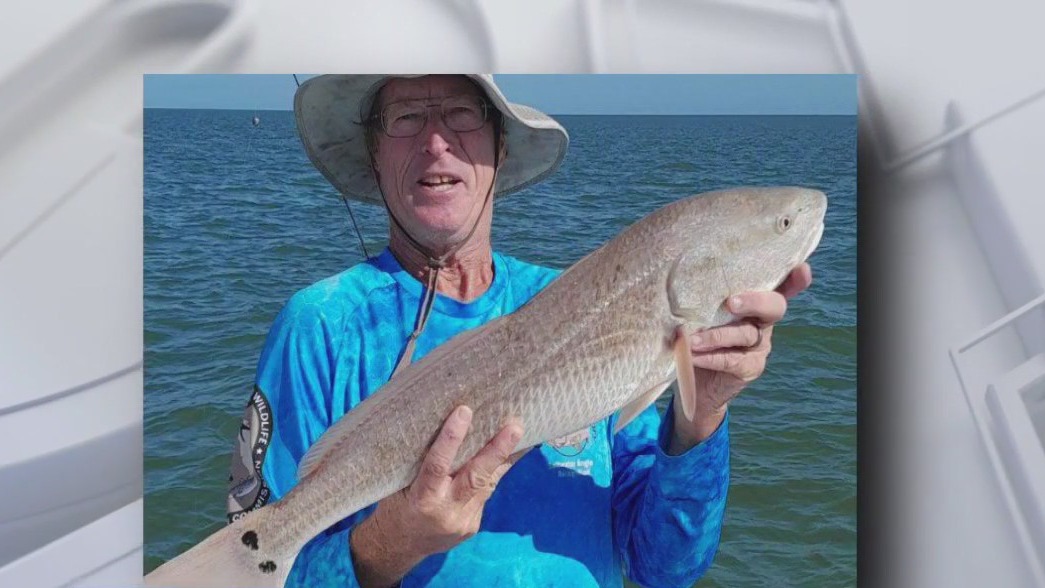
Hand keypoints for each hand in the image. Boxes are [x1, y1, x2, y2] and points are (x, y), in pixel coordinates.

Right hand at [350, 406, 523, 586]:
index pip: (437, 466)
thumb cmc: (395, 504)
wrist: (399, 546)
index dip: (451, 439)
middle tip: (514, 427)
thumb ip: (421, 463)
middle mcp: (445, 511)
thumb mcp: (400, 483)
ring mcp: (462, 521)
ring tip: (520, 434)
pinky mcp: (473, 525)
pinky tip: (506, 454)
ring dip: (504, 458)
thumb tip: (443, 424)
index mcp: (421, 499)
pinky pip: (485, 493)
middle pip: (475, 478)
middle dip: (497, 451)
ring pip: (488, 484)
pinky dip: (494, 472)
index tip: (464, 411)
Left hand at [670, 264, 812, 452]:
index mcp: (755, 302)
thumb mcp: (701, 313)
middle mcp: (763, 322)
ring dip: (717, 335)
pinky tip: (693, 354)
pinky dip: (710, 357)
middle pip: (774, 307)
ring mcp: (759, 346)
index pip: (781, 287)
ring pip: (747, 334)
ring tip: (692, 338)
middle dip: (756, 301)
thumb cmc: (696, 334)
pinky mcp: (750, 368)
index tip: (802, 269)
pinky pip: (732, 360)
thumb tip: (676, 273)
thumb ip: (701, 298)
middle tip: (731, 302)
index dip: (794, 279)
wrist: (694, 383)